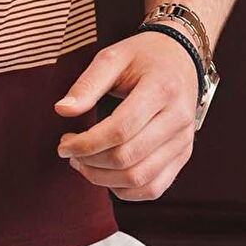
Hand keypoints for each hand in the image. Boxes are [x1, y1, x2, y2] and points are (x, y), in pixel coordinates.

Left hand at [53, 31, 200, 199]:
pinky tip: (105, 175)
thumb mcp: (113, 56)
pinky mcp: (183, 155)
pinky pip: (154, 188)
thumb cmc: (143, 55)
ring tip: (82, 164)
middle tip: (69, 151)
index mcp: (161, 89)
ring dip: (104, 179)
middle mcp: (178, 119)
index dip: (86, 143)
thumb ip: (87, 84)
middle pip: (128, 157)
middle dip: (90, 161)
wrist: (181, 57)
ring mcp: (184, 140)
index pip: (120, 129)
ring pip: (141, 179)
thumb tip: (62, 110)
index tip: (63, 143)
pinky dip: (125, 190)